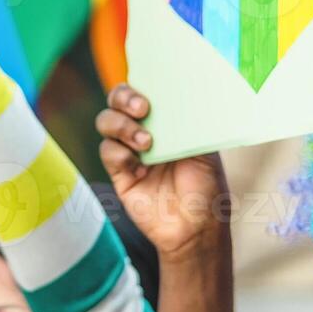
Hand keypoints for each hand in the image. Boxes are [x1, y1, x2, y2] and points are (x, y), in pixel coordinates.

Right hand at [97, 85, 229, 261]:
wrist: (197, 228)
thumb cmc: (207, 187)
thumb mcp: (206, 149)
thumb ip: (190, 123)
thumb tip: (183, 94)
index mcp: (165, 120)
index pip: (143, 90)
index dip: (138, 84)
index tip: (149, 90)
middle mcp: (144, 130)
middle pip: (117, 100)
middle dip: (123, 98)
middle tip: (143, 109)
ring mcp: (130, 151)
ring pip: (106, 122)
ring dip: (121, 125)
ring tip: (146, 142)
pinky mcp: (120, 174)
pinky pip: (108, 152)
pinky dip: (120, 153)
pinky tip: (138, 164)